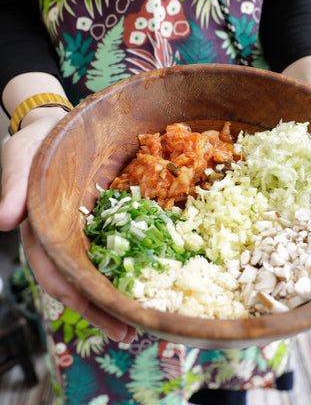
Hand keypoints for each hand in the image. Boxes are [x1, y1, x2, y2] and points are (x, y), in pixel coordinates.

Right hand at [0, 110, 135, 341]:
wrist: (56, 130)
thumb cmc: (33, 146)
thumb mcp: (19, 160)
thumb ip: (12, 188)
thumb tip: (3, 222)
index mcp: (42, 231)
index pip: (57, 274)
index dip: (78, 300)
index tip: (104, 320)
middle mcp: (63, 238)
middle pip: (81, 282)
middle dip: (102, 309)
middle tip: (131, 332)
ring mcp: (84, 231)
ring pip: (98, 269)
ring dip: (116, 294)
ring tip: (141, 316)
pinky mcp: (103, 218)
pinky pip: (115, 245)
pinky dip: (126, 264)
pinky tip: (145, 277)